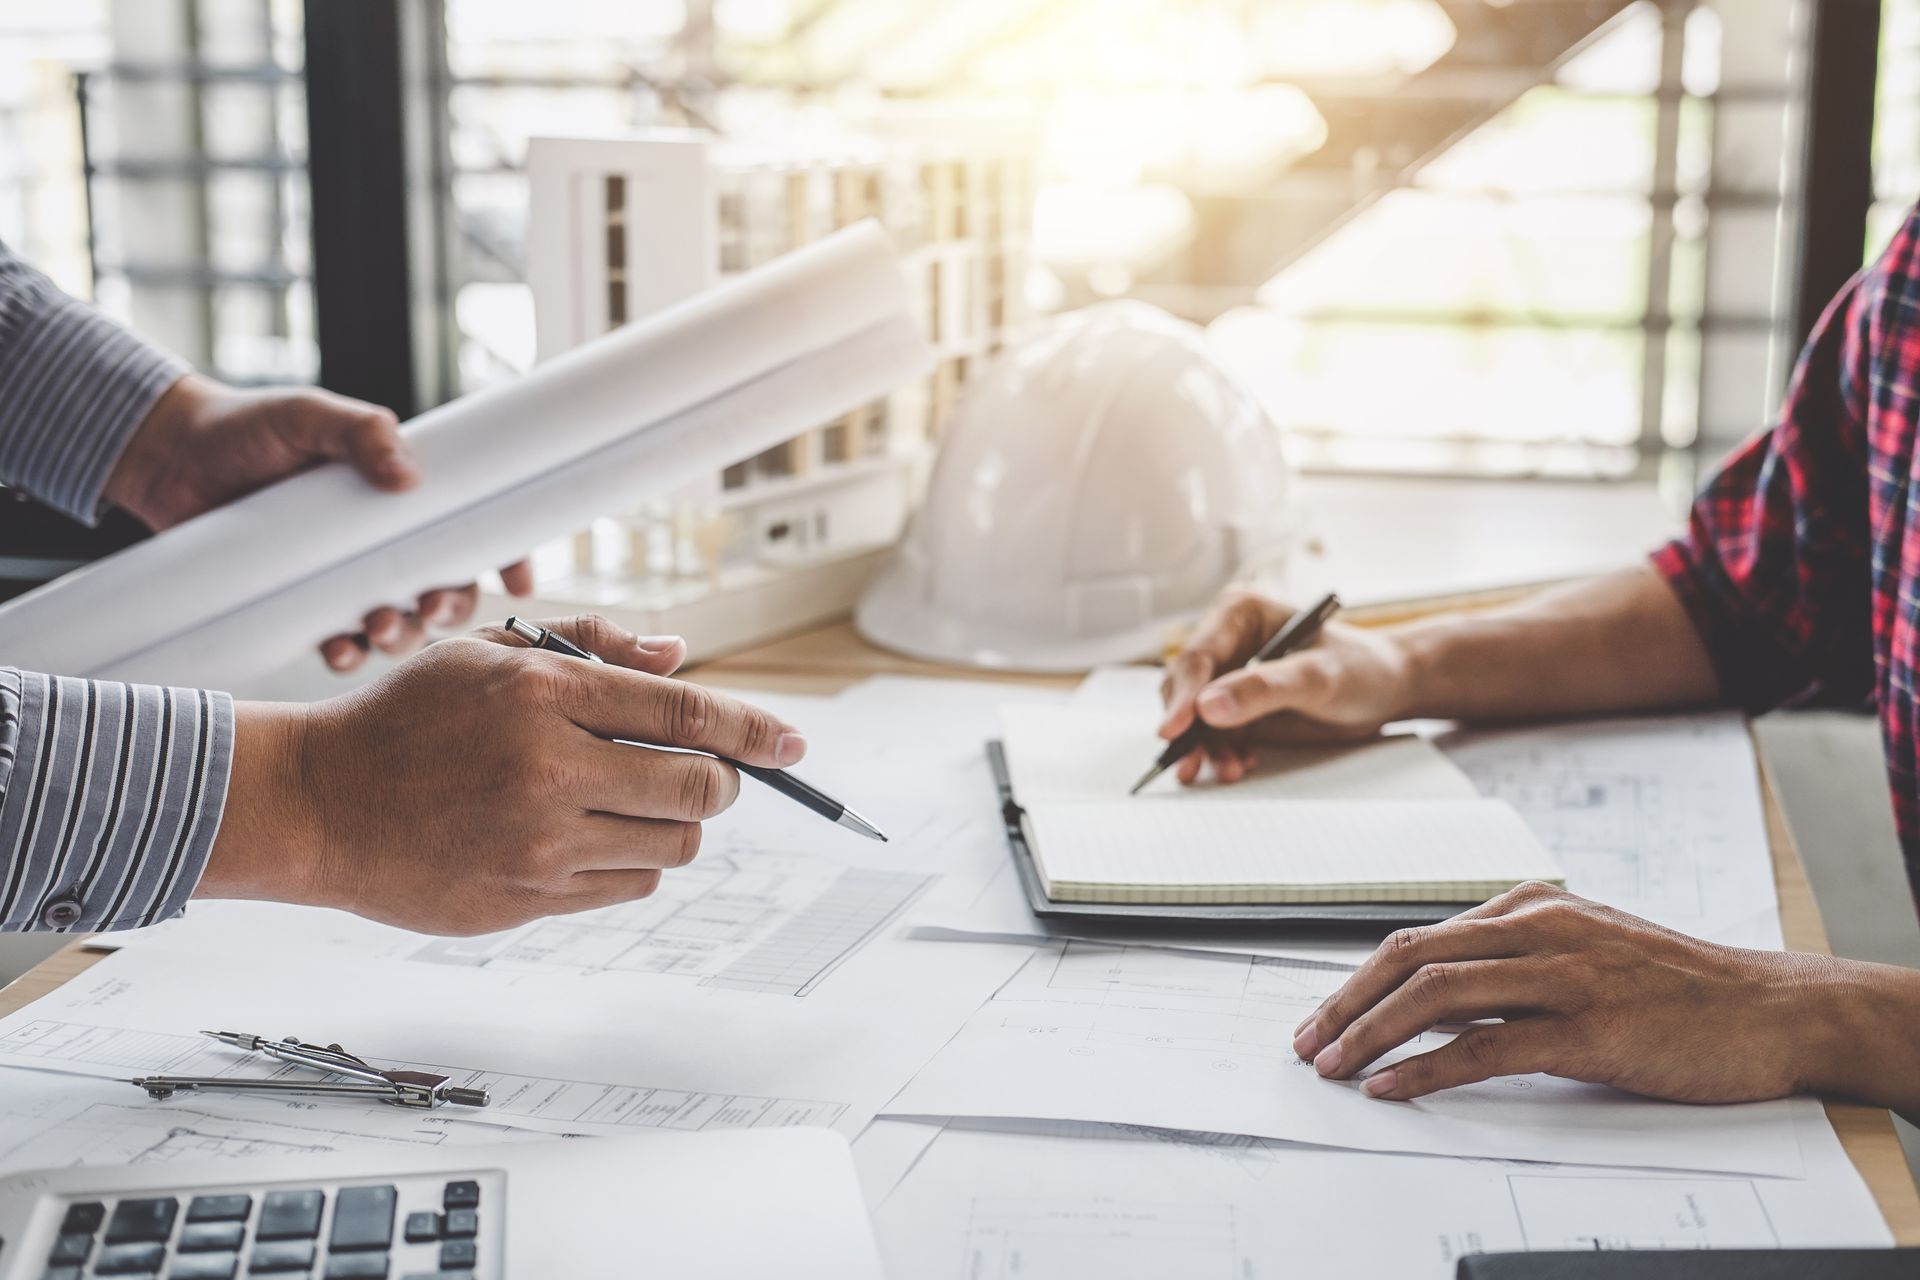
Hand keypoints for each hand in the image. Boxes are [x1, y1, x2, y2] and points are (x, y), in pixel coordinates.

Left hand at [104, 373, 533, 671]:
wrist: (169, 458)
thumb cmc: (247, 427)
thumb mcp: (308, 415)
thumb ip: (361, 431)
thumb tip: (408, 477)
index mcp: (401, 498)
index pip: (474, 531)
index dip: (507, 559)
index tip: (519, 583)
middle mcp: (383, 545)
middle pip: (446, 591)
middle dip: (449, 609)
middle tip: (428, 608)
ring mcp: (346, 580)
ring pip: (400, 626)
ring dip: (401, 636)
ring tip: (377, 627)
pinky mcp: (304, 608)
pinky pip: (341, 645)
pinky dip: (348, 655)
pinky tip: (339, 650)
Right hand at [202, 614, 806, 934]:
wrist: (316, 803)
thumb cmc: (404, 718)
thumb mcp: (489, 651)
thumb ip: (592, 646)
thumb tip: (679, 656)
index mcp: (543, 697)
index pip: (686, 715)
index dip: (754, 729)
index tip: (793, 743)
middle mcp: (548, 774)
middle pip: (697, 791)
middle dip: (719, 780)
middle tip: (703, 770)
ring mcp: (537, 846)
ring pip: (671, 848)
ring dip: (674, 824)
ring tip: (631, 800)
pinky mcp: (524, 901)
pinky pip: (624, 888)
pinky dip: (630, 862)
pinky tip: (589, 835)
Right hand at [1157, 589, 1412, 783]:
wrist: (1388, 690)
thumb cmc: (1362, 668)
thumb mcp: (1317, 676)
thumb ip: (1264, 689)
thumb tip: (1207, 707)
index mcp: (1240, 614)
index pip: (1198, 656)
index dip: (1182, 695)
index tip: (1173, 731)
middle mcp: (1228, 641)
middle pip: (1186, 687)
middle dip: (1189, 729)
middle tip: (1194, 764)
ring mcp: (1231, 675)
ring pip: (1195, 716)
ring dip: (1205, 747)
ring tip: (1229, 770)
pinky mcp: (1238, 705)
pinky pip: (1213, 733)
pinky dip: (1221, 752)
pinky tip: (1240, 764)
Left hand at [1291, 882, 1847, 1103]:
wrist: (1773, 1009)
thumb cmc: (1676, 988)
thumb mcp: (1584, 952)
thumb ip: (1511, 965)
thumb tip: (1430, 1003)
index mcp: (1531, 907)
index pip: (1419, 939)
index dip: (1359, 980)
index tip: (1322, 1016)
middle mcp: (1540, 929)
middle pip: (1411, 958)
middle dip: (1346, 1003)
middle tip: (1307, 1043)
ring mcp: (1565, 975)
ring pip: (1437, 995)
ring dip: (1371, 1033)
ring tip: (1335, 1067)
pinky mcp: (1590, 1028)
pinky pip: (1486, 1047)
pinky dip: (1427, 1067)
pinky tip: (1393, 1086)